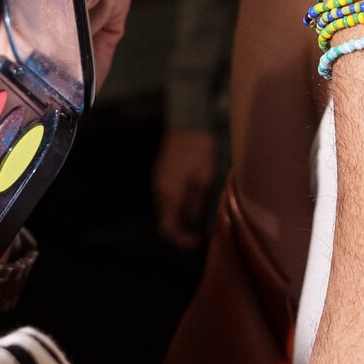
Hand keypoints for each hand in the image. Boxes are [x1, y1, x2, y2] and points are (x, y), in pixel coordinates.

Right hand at [152, 127, 217, 249]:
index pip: (168, 229)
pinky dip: (177, 204)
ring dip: (179, 216)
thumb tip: (197, 223)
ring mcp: (158, 180)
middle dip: (181, 229)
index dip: (181, 240)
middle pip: (165, 220)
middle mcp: (160, 190)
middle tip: (200, 229)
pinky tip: (193, 198)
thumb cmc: (199, 151)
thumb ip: (198, 204)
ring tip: (199, 213)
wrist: (188, 123)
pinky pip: (166, 196)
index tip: (197, 240)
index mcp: (170, 194)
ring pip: (165, 208)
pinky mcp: (162, 173)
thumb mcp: (205, 180)